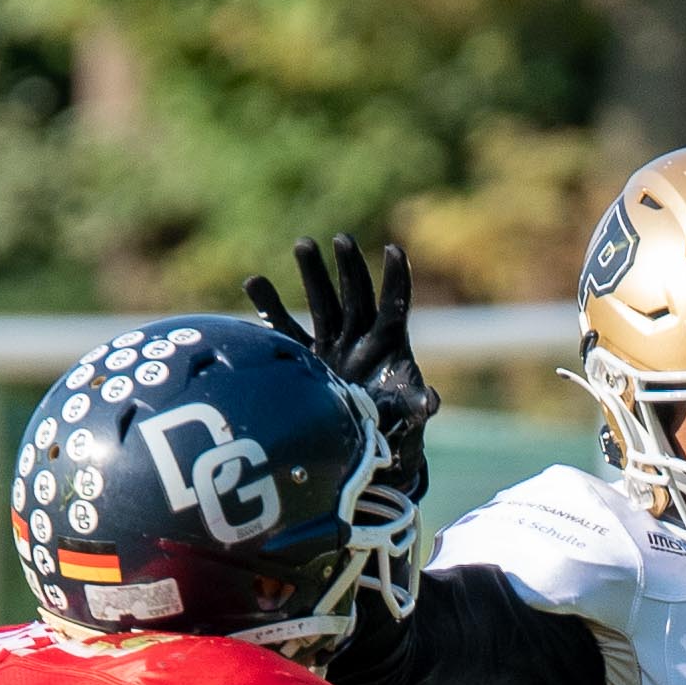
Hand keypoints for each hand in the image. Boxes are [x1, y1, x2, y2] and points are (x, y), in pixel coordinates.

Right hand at [245, 233, 437, 499]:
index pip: (395, 303)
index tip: (394, 250)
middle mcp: (361, 336)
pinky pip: (286, 329)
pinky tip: (254, 281)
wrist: (365, 445)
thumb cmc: (395, 427)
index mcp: (390, 343)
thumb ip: (416, 405)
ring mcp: (333, 343)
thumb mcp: (407, 415)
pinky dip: (271, 308)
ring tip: (304, 243)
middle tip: (343, 239)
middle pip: (356, 292)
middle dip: (349, 266)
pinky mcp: (309, 358)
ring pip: (323, 301)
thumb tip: (432, 402)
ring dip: (314, 273)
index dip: (395, 278)